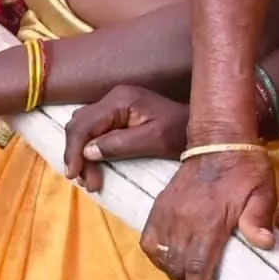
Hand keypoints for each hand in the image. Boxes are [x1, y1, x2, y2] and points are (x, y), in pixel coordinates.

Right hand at [57, 84, 189, 191]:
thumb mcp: (153, 140)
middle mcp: (113, 98)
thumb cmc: (181, 133)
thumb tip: (88, 152)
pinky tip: (93, 165)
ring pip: (83, 128)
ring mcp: (114, 105)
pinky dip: (89, 149)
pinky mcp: (118, 114)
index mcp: (120, 100)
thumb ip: (119, 144)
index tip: (74, 174)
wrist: (203, 128)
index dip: (74, 150)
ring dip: (81, 154)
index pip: (84, 125)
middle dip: (76, 155)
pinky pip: (93, 130)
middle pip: (79, 125)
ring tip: (89, 179)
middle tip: (85, 181)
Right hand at [140, 144, 278, 279]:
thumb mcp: (262, 191)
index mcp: (209, 221)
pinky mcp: (160, 207)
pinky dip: (157, 257)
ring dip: (174, 275)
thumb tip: (264, 244)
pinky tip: (168, 263)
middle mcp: (183, 220)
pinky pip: (150, 240)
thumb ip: (258, 219)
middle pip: (178, 266)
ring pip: (163, 256)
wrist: (219, 140)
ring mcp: (168, 213)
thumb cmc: (245, 168)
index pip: (198, 266)